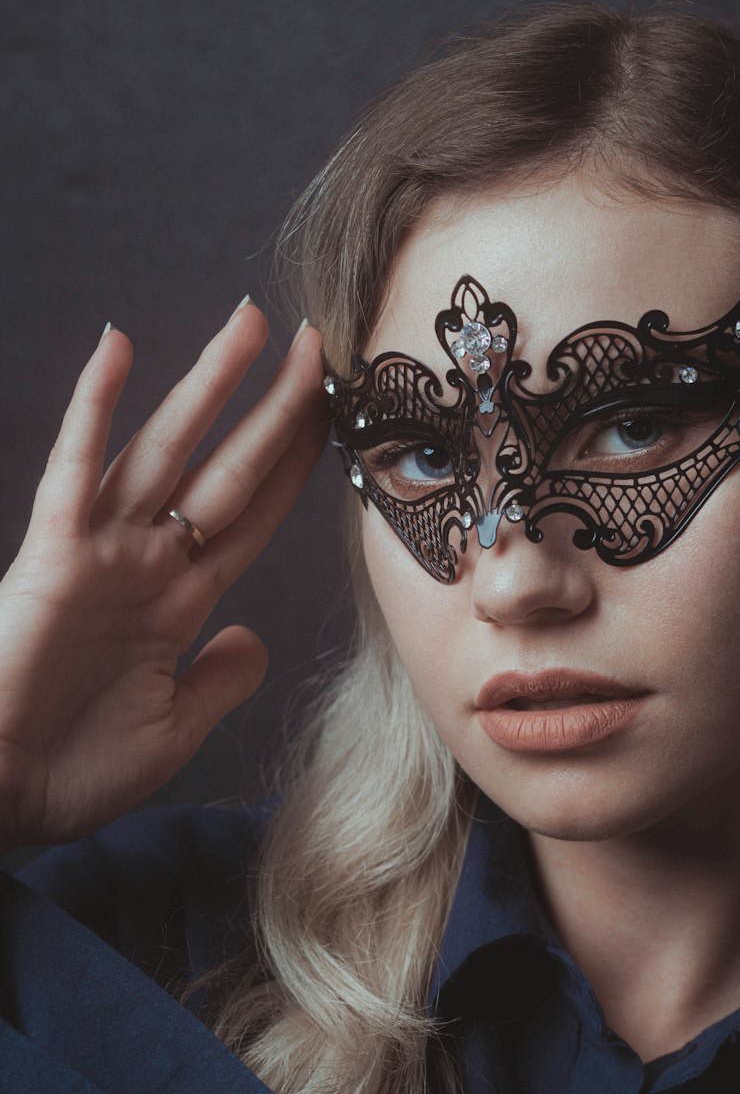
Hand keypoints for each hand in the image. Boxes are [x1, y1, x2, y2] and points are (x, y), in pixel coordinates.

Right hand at [0, 299, 328, 849]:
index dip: (294, 464)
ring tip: (252, 325)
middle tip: (317, 345)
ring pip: (166, 451)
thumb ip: (221, 678)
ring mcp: (101, 553)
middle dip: (275, 408)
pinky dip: (93, 410)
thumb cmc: (73, 768)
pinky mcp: (52, 558)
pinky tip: (118, 347)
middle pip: (226, 468)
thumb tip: (254, 638)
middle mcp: (147, 562)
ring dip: (209, 386)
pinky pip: (76, 471)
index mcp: (179, 600)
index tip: (332, 416)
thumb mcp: (175, 726)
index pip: (252, 513)